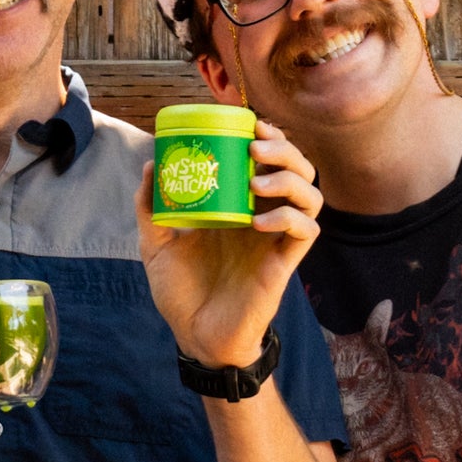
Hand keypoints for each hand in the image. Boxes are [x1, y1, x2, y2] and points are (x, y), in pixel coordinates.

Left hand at [137, 131, 323, 369]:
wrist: (195, 337)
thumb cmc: (182, 292)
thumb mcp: (156, 245)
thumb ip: (151, 209)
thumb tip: (151, 165)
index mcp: (239, 206)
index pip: (270, 161)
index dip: (270, 136)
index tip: (250, 124)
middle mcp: (263, 217)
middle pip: (299, 169)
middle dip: (285, 150)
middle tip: (256, 147)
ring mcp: (276, 240)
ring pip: (311, 196)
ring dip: (290, 180)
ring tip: (258, 181)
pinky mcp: (284, 264)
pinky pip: (305, 231)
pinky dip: (287, 218)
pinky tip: (258, 222)